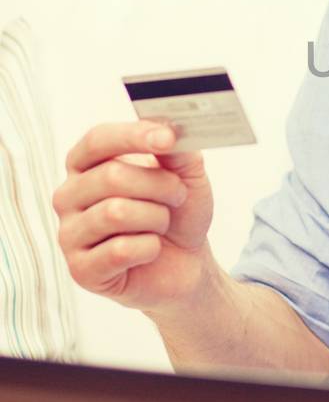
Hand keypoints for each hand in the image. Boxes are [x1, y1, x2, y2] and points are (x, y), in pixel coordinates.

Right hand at [53, 120, 214, 310]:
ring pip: (116, 213)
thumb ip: (176, 150)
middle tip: (178, 196)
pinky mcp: (80, 270)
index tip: (167, 138)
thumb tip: (165, 131)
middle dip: (159, 186)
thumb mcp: (187, 175)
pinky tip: (150, 251)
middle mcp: (69, 195)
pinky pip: (120, 250)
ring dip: (156, 218)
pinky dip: (149, 249)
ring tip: (161, 225)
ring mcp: (69, 234)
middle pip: (111, 176)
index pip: (98, 140)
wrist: (187, 264)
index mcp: (86, 165)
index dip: (133, 136)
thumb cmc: (179, 214)